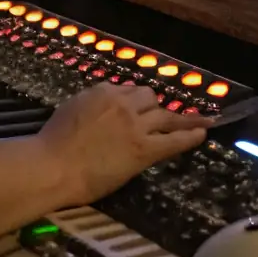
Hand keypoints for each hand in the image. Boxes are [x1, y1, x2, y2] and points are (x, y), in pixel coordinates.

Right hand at [38, 83, 210, 203]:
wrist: (54, 166)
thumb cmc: (54, 142)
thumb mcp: (73, 109)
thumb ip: (92, 104)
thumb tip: (104, 108)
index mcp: (103, 92)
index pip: (128, 90)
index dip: (133, 101)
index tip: (136, 110)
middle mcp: (122, 103)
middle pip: (148, 98)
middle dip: (153, 107)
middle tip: (156, 121)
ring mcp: (135, 126)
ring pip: (165, 115)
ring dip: (182, 118)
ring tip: (203, 120)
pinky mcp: (144, 149)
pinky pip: (174, 140)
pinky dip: (190, 135)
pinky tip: (202, 133)